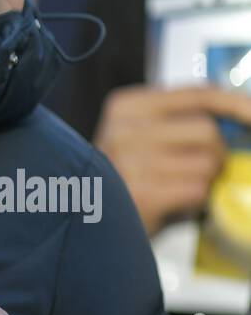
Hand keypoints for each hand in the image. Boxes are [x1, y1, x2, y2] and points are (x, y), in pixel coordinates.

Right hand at [94, 85, 250, 234]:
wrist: (79, 221)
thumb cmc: (117, 178)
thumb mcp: (137, 137)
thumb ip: (176, 120)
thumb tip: (240, 114)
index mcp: (125, 106)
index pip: (197, 93)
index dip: (236, 103)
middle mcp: (124, 130)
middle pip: (207, 130)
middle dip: (216, 152)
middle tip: (200, 168)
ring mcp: (130, 162)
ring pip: (207, 163)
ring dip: (204, 180)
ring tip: (180, 187)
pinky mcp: (142, 194)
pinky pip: (198, 190)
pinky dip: (195, 200)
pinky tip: (173, 202)